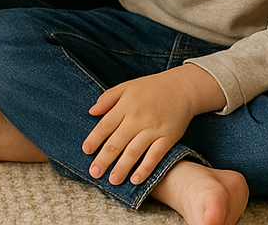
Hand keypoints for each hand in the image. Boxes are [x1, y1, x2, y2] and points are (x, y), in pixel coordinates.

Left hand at [84, 65, 221, 185]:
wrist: (182, 88)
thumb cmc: (151, 88)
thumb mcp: (127, 86)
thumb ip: (108, 98)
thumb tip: (91, 111)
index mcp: (125, 106)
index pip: (105, 125)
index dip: (94, 139)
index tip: (86, 151)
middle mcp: (137, 119)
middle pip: (117, 142)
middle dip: (104, 159)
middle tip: (94, 173)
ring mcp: (153, 129)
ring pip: (134, 152)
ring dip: (122, 167)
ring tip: (113, 180)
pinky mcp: (168, 138)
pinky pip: (155, 156)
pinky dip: (146, 168)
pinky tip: (136, 179)